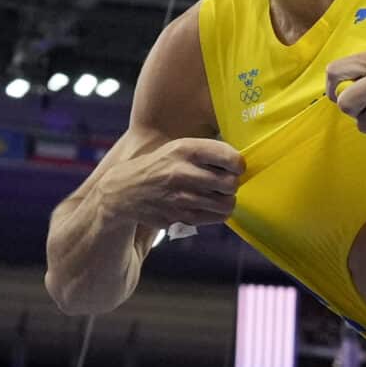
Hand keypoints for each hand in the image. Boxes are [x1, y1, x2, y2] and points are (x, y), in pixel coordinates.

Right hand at [103, 136, 242, 228]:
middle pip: (231, 184)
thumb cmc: (159, 166)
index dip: (238, 165)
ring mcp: (181, 197)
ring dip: (226, 200)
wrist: (124, 191)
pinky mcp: (180, 216)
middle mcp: (183, 172)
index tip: (234, 167)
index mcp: (185, 150)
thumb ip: (207, 152)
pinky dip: (217, 213)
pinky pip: (215, 217)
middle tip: (225, 183)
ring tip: (218, 195)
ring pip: (226, 204)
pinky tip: (208, 205)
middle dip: (232, 184)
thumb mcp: (178, 148)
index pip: (231, 159)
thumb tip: (241, 160)